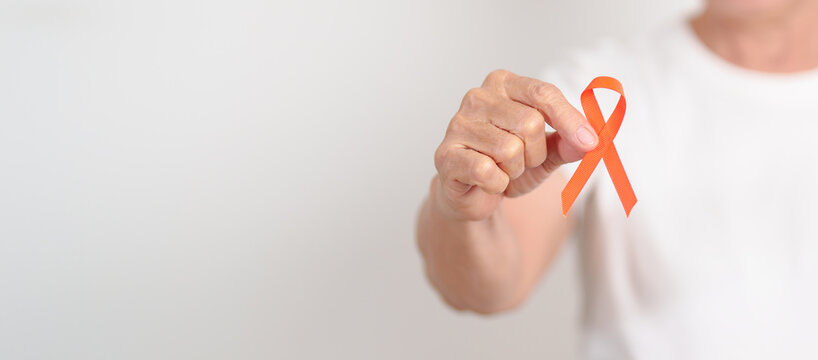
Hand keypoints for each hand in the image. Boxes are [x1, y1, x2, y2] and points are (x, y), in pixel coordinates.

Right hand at [433, 69, 598, 220]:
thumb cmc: (507, 164)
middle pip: (530, 123)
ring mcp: (457, 124)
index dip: (570, 119)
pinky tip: (487, 181)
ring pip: (509, 150)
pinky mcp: (445, 154)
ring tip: (503, 170)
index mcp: (503, 84)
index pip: (543, 93)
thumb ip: (567, 143)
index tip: (590, 141)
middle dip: (536, 153)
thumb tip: (590, 141)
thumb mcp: (546, 152)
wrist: (473, 194)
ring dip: (515, 170)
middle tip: (523, 162)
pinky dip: (497, 184)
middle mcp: (477, 97)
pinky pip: (487, 171)